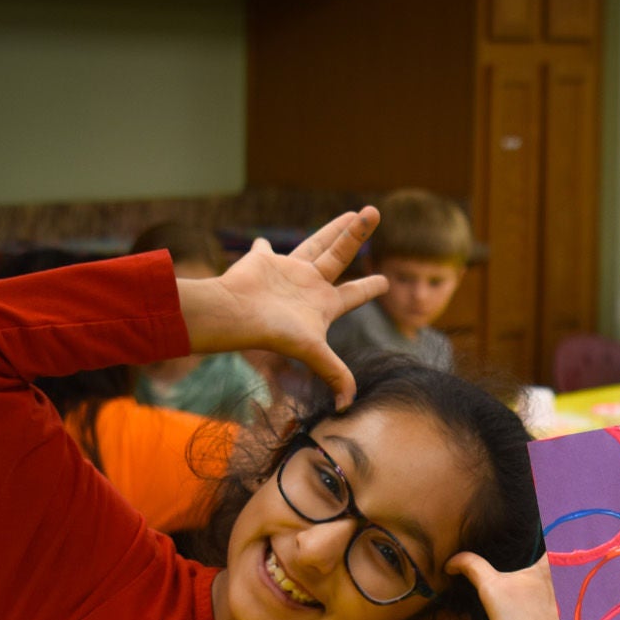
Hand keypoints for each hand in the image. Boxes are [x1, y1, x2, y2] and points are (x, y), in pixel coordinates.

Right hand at [177, 210, 388, 407]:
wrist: (233, 313)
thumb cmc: (272, 331)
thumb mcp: (312, 350)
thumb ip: (334, 373)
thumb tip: (348, 407)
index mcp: (323, 305)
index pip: (354, 294)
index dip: (370, 287)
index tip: (386, 282)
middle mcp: (308, 287)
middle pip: (340, 255)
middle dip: (357, 236)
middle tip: (373, 213)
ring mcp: (287, 273)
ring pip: (318, 242)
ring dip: (335, 228)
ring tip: (354, 212)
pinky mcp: (263, 262)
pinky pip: (264, 251)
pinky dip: (262, 247)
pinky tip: (262, 240)